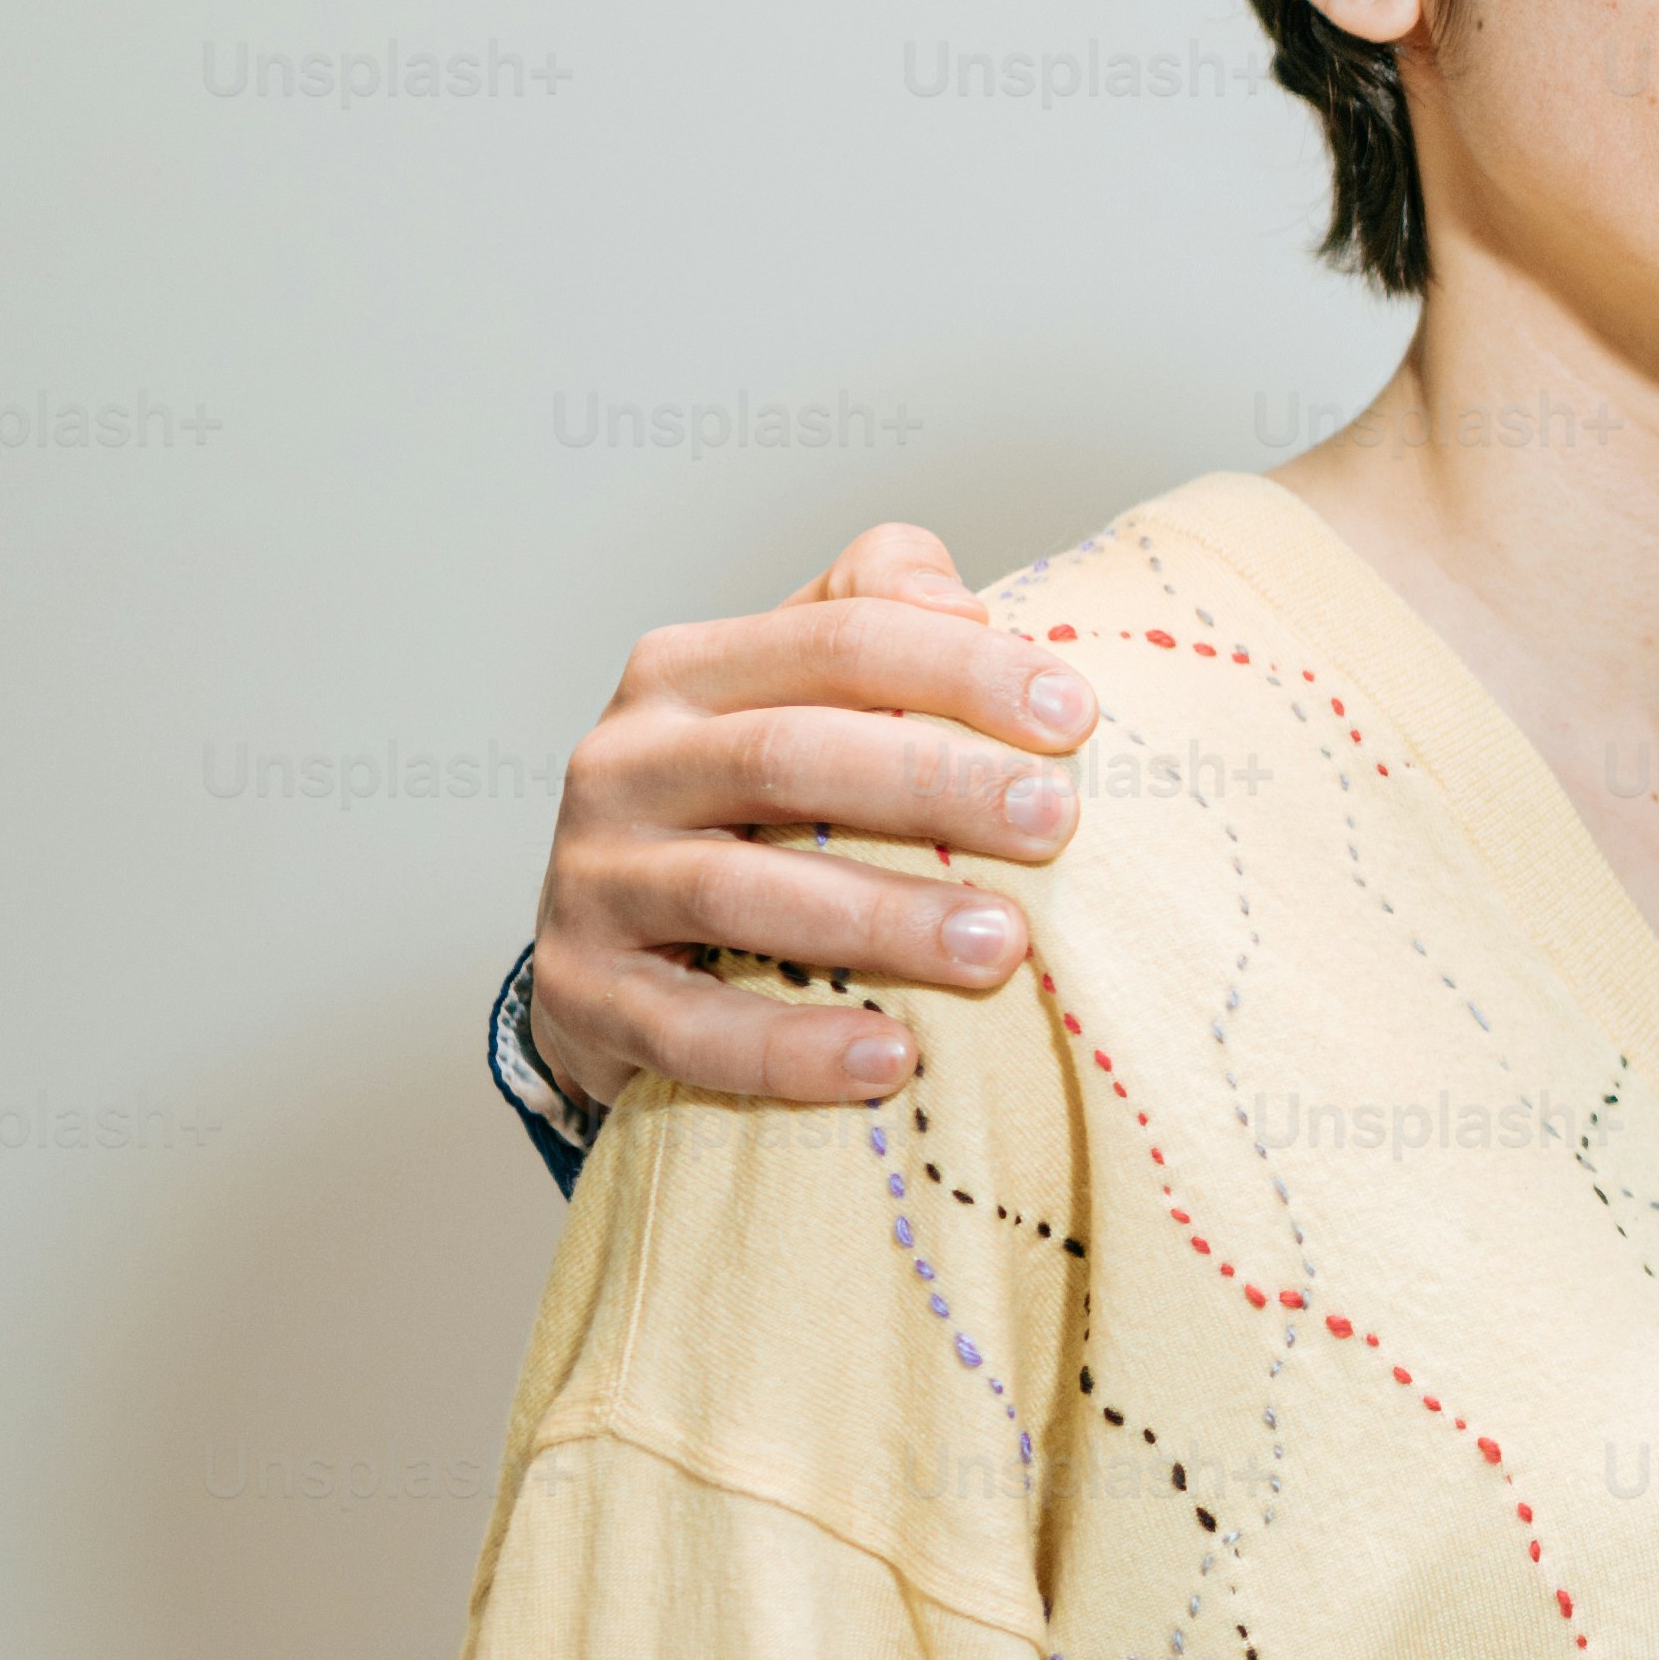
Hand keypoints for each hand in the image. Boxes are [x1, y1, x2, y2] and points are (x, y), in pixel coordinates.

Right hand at [525, 522, 1090, 1114]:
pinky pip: (689, 1029)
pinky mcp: (582, 996)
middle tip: (1057, 823)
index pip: (837, 640)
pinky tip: (893, 1059)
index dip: (960, 668)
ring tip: (1002, 948)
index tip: (1076, 717)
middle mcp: (624, 764)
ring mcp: (592, 882)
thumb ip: (877, 612)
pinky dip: (792, 1047)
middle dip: (934, 785)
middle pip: (787, 755)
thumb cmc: (752, 801)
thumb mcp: (802, 688)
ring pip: (738, 892)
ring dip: (882, 920)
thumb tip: (964, 601)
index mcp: (686, 671)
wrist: (609, 941)